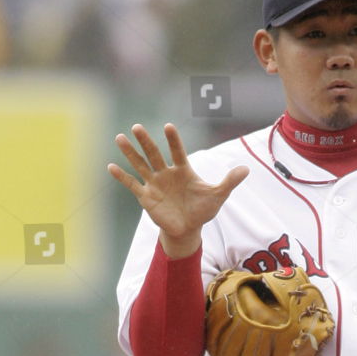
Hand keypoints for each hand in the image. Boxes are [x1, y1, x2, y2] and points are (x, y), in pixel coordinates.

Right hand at [107, 122, 248, 257]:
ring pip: (140, 165)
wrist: (188, 229)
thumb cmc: (202, 210)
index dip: (173, 140)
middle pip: (154, 154)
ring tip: (119, 138)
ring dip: (130, 153)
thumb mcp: (218, 195)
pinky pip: (132, 185)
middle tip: (136, 127)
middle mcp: (166, 173)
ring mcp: (154, 184)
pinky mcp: (146, 197)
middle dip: (146, 142)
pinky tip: (111, 167)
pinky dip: (122, 177)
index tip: (168, 127)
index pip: (177, 151)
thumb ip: (229, 182)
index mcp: (183, 170)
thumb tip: (246, 169)